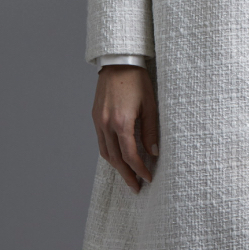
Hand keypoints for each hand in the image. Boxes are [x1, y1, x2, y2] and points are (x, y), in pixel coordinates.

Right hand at [92, 65, 158, 192]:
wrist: (118, 62)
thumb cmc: (137, 80)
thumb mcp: (150, 104)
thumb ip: (150, 130)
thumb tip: (153, 152)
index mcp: (122, 122)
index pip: (130, 154)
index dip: (140, 169)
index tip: (148, 177)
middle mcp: (106, 124)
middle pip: (115, 159)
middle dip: (127, 175)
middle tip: (136, 188)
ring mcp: (98, 121)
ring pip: (105, 153)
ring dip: (116, 168)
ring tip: (128, 177)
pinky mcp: (95, 117)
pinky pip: (100, 142)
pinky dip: (109, 154)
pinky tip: (118, 159)